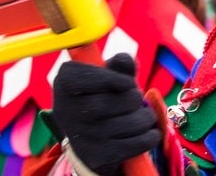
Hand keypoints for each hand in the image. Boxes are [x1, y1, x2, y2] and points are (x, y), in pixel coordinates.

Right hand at [51, 54, 159, 175]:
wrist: (90, 135)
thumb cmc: (102, 93)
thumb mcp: (108, 74)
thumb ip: (120, 64)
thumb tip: (125, 61)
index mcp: (65, 82)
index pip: (88, 78)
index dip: (115, 79)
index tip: (128, 82)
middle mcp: (67, 110)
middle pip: (114, 101)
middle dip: (134, 98)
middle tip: (135, 98)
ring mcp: (81, 136)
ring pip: (130, 123)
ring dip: (146, 117)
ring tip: (142, 114)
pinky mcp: (97, 156)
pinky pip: (136, 143)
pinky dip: (150, 136)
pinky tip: (148, 131)